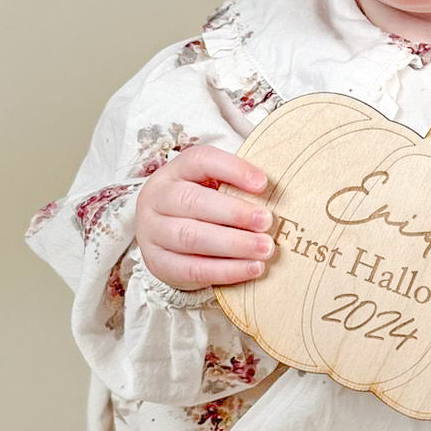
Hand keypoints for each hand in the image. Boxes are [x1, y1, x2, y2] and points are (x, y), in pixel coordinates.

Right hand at [134, 145, 275, 290]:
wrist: (162, 239)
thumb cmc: (200, 208)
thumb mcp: (211, 188)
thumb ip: (237, 186)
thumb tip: (277, 192)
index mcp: (175, 172)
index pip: (200, 160)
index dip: (233, 169)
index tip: (263, 184)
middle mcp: (158, 198)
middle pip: (192, 202)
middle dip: (234, 212)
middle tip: (267, 221)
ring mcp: (153, 232)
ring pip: (191, 237)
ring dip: (233, 244)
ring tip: (265, 248)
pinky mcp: (159, 263)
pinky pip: (193, 269)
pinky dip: (226, 270)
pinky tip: (253, 268)